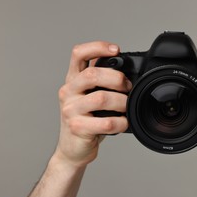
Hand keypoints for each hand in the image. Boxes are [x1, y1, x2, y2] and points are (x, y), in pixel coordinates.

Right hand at [54, 42, 131, 166]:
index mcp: (73, 80)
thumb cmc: (86, 121)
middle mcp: (68, 91)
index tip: (116, 49)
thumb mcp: (90, 97)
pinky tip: (123, 123)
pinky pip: (105, 122)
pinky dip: (120, 123)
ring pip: (101, 98)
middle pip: (92, 74)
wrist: (73, 149)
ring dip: (121, 102)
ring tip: (126, 108)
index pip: (78, 54)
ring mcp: (70, 110)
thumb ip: (101, 83)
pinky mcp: (77, 127)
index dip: (97, 47)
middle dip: (117, 79)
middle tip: (128, 87)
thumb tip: (127, 72)